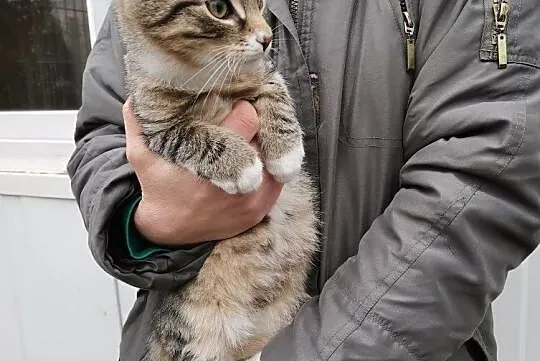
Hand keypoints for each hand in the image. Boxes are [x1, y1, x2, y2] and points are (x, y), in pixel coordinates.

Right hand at [123, 99, 282, 245]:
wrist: (171, 233)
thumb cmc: (158, 187)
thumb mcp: (141, 155)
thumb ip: (140, 122)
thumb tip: (139, 92)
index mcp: (212, 165)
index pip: (249, 118)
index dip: (241, 107)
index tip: (232, 107)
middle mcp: (240, 184)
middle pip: (267, 136)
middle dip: (255, 126)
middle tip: (241, 122)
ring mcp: (255, 200)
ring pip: (276, 156)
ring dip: (263, 145)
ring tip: (245, 141)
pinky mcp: (262, 211)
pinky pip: (277, 178)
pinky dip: (267, 166)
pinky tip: (251, 160)